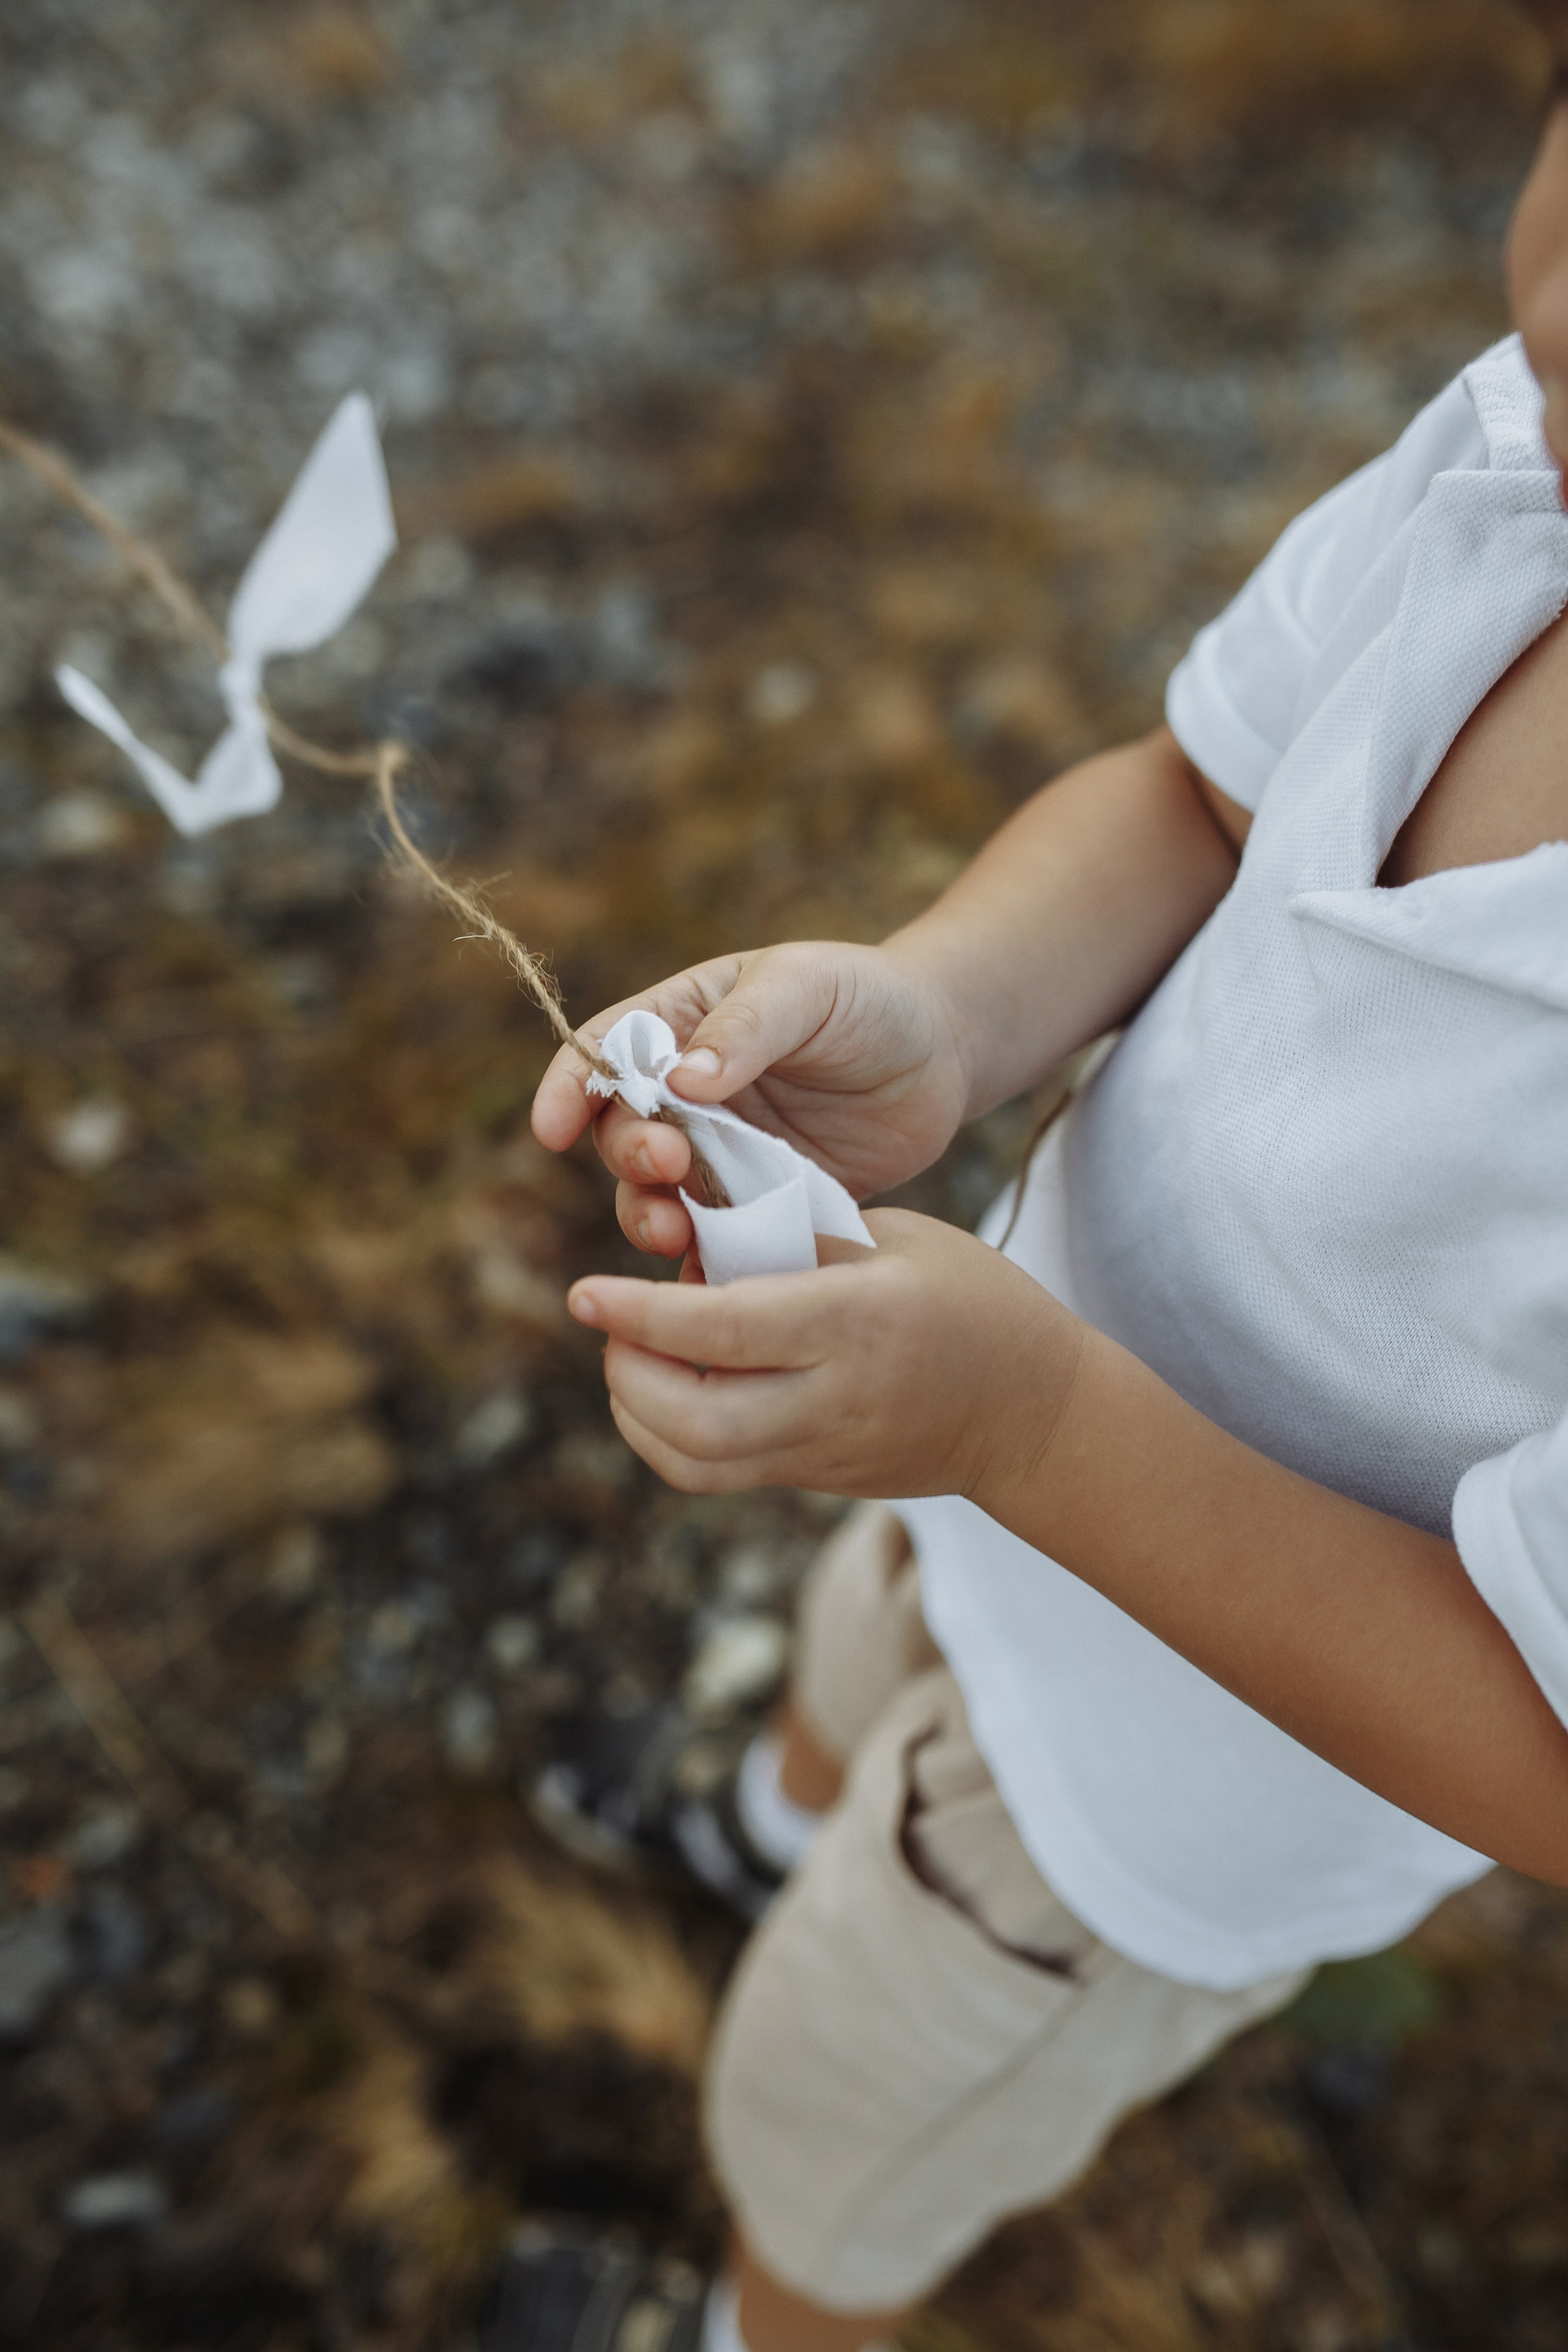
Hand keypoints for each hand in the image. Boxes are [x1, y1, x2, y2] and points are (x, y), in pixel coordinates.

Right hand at [531, 942, 970, 1264]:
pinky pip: (717, 1240)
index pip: (602, 1054)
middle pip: (620, 1135)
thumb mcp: (806, 986)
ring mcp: (721, 1154)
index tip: (552, 1129)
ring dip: (650, 1217)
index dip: (567, 1090)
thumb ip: (745, 1027)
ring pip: (656, 1197)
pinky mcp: (761, 1204)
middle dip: (627, 1155)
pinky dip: (706, 1261)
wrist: (945, 1051)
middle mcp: (687, 1095)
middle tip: (670, 1162)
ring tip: (676, 1230)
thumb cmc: (869, 997)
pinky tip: (714, 1275)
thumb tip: (680, 1080)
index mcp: (681, 1023)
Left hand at [565, 1208, 1085, 1504]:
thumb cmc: (972, 1301)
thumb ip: (797, 1243)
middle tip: (612, 1324)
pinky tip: (671, 1386)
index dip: (640, 1314)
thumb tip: (701, 1249)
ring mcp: (823, 1450)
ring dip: (639, 1412)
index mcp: (855, 1322)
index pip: (722, 1328)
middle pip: (692, 1420)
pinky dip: (671, 1436)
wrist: (1035, 1413)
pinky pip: (720, 1472)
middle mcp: (833, 1397)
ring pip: (695, 1461)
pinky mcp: (816, 1480)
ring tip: (634, 1355)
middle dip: (627, 1373)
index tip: (585, 1291)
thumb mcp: (895, 1240)